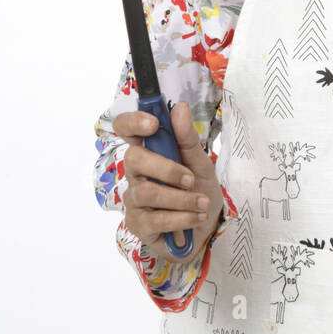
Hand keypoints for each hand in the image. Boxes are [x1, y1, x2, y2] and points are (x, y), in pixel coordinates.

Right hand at [114, 101, 224, 261]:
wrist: (207, 226)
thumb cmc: (199, 189)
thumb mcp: (200, 162)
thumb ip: (187, 137)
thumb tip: (179, 107)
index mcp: (148, 151)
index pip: (125, 128)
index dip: (133, 122)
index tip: (154, 123)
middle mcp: (135, 173)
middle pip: (133, 158)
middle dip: (167, 168)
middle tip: (190, 179)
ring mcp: (134, 199)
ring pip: (147, 192)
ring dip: (182, 198)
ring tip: (202, 203)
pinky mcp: (138, 225)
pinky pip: (156, 219)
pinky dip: (183, 217)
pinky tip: (197, 217)